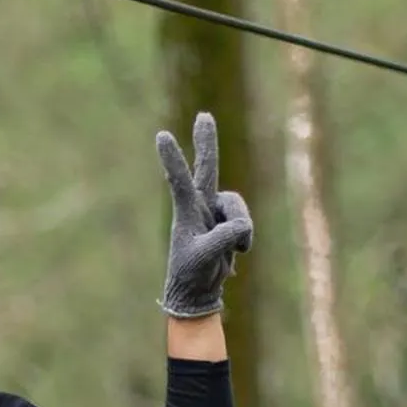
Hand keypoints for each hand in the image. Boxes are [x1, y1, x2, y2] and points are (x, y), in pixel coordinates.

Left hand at [157, 112, 252, 317]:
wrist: (198, 291)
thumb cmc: (192, 274)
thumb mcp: (207, 257)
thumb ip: (225, 237)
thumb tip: (241, 224)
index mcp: (185, 211)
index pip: (179, 180)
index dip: (173, 158)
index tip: (161, 135)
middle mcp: (199, 205)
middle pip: (207, 167)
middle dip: (207, 141)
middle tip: (204, 116)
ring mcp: (215, 211)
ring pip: (238, 207)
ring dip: (240, 229)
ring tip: (231, 250)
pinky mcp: (228, 221)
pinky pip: (245, 222)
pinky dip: (244, 238)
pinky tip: (235, 252)